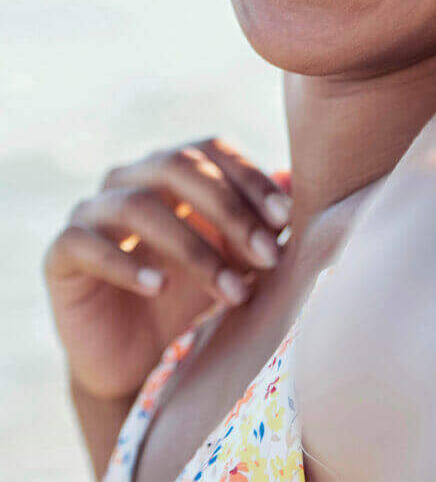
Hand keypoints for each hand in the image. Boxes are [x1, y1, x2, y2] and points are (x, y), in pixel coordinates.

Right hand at [43, 137, 291, 400]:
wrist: (137, 362)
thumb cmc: (191, 298)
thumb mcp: (235, 259)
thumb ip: (262, 221)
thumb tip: (295, 182)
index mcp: (172, 167)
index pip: (211, 150)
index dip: (249, 178)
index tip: (286, 217)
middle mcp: (130, 178)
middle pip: (178, 167)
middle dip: (230, 211)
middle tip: (269, 257)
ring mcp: (92, 211)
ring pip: (140, 205)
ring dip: (194, 248)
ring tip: (232, 292)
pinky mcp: (62, 253)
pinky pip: (88, 244)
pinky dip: (128, 263)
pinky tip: (161, 287)